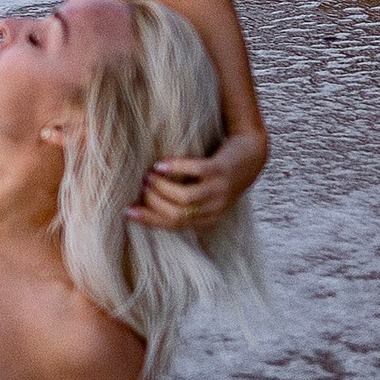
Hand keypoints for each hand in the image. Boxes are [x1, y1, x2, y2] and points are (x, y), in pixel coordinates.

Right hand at [130, 130, 265, 233]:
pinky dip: (174, 169)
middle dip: (152, 202)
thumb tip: (147, 203)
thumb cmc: (221, 174)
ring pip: (183, 198)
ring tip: (148, 175)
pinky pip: (194, 172)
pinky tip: (160, 164)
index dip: (149, 219)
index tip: (128, 211)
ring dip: (161, 187)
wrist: (251, 154)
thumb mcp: (207, 195)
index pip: (173, 225)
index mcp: (208, 218)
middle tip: (140, 186)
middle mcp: (214, 208)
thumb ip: (185, 202)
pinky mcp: (220, 170)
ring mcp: (219, 190)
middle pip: (176, 213)